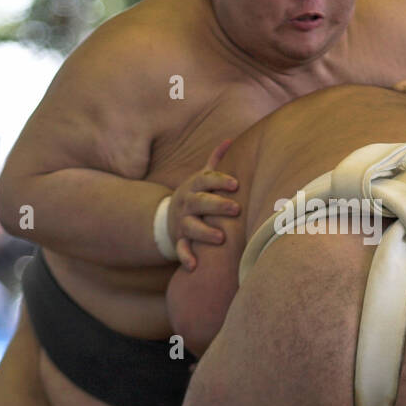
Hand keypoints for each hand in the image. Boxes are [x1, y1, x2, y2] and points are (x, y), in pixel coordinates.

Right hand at [169, 141, 239, 269]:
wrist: (169, 217)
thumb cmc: (196, 196)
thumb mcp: (202, 178)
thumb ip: (215, 161)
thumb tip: (230, 140)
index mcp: (194, 186)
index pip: (206, 180)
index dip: (220, 181)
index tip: (236, 184)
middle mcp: (187, 203)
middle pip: (200, 202)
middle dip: (217, 205)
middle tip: (236, 209)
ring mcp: (182, 222)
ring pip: (191, 227)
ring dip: (204, 232)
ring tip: (221, 238)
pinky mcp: (179, 240)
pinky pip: (181, 249)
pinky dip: (186, 257)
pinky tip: (194, 266)